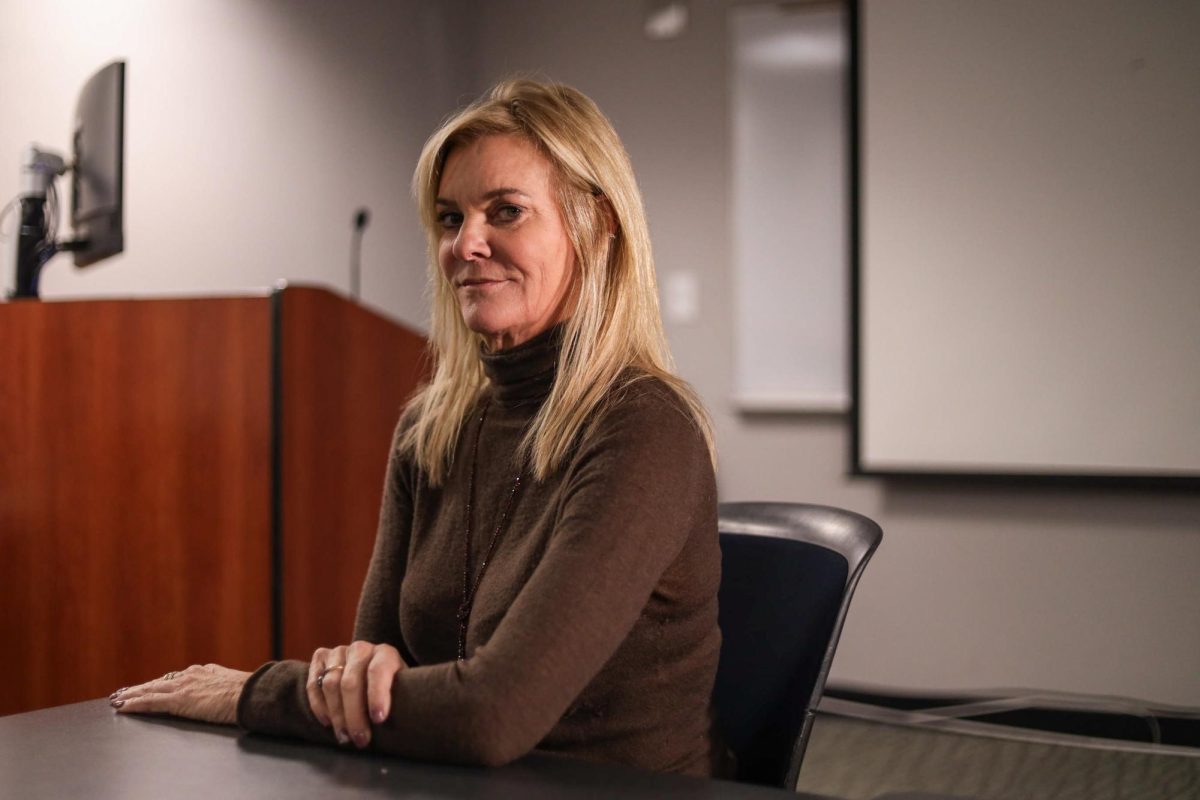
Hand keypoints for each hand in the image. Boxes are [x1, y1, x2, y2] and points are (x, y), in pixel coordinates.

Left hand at [110, 663, 250, 724]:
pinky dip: (134, 704)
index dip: (161, 682)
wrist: (250, 695)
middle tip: (124, 691)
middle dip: (141, 687)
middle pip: (159, 681)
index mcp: (206, 672)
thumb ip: (223, 683)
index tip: (151, 685)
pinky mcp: (178, 700)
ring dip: (132, 694)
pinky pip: (150, 702)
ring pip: (151, 689)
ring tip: (117, 699)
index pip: (177, 677)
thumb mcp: (235, 685)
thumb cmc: (249, 693)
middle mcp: (192, 675)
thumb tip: (224, 686)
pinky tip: (122, 706)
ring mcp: (184, 686)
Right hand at [307, 641, 404, 748]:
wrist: (373, 673)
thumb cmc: (391, 689)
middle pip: (350, 682)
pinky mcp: (320, 657)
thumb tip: (393, 725)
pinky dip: (318, 705)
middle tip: (360, 740)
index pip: (378, 670)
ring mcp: (339, 651)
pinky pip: (313, 683)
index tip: (379, 720)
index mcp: (385, 653)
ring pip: (330, 684)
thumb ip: (400, 700)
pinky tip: (328, 722)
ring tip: (345, 737)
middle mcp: (361, 649)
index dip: (377, 695)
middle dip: (354, 716)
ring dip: (336, 715)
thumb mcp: (402, 691)